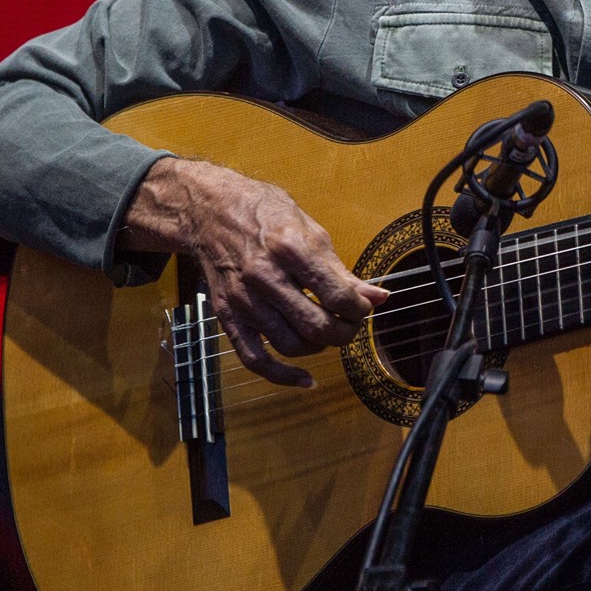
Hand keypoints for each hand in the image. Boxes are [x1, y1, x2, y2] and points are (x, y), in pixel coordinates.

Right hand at [123, 157, 387, 385]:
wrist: (211, 212)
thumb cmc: (267, 215)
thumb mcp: (310, 231)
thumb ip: (341, 270)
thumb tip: (379, 297)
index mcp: (290, 248)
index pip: (336, 295)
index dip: (359, 309)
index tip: (363, 308)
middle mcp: (264, 277)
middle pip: (315, 326)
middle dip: (343, 333)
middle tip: (350, 325)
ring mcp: (243, 300)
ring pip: (290, 345)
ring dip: (318, 348)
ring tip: (327, 334)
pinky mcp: (227, 316)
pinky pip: (255, 358)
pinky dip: (283, 375)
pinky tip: (305, 379)